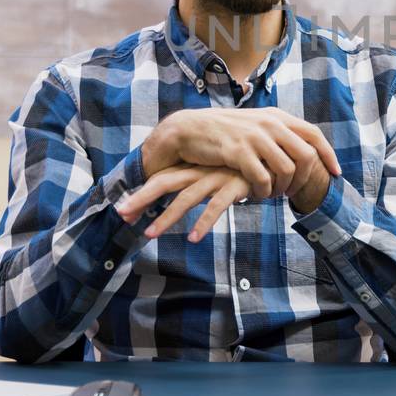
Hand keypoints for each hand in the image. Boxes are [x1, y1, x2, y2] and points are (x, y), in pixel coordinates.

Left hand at [116, 164, 250, 243]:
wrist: (273, 157)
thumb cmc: (240, 170)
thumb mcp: (214, 176)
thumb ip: (197, 186)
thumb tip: (177, 201)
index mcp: (192, 168)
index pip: (160, 180)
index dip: (140, 195)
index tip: (122, 212)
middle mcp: (200, 170)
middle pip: (164, 182)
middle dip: (141, 199)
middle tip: (122, 214)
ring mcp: (216, 177)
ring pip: (186, 197)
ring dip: (166, 217)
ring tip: (149, 235)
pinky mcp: (234, 186)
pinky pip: (216, 206)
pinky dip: (203, 222)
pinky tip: (193, 238)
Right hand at [143, 108, 341, 201]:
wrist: (189, 130)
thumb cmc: (224, 132)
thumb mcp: (255, 124)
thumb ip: (278, 133)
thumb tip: (303, 150)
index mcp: (276, 116)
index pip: (314, 134)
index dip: (328, 155)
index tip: (336, 173)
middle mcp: (269, 124)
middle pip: (306, 155)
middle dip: (304, 178)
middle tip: (292, 192)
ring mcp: (254, 137)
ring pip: (286, 170)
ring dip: (282, 188)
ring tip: (271, 194)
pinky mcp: (238, 152)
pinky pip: (262, 179)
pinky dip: (262, 192)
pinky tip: (255, 195)